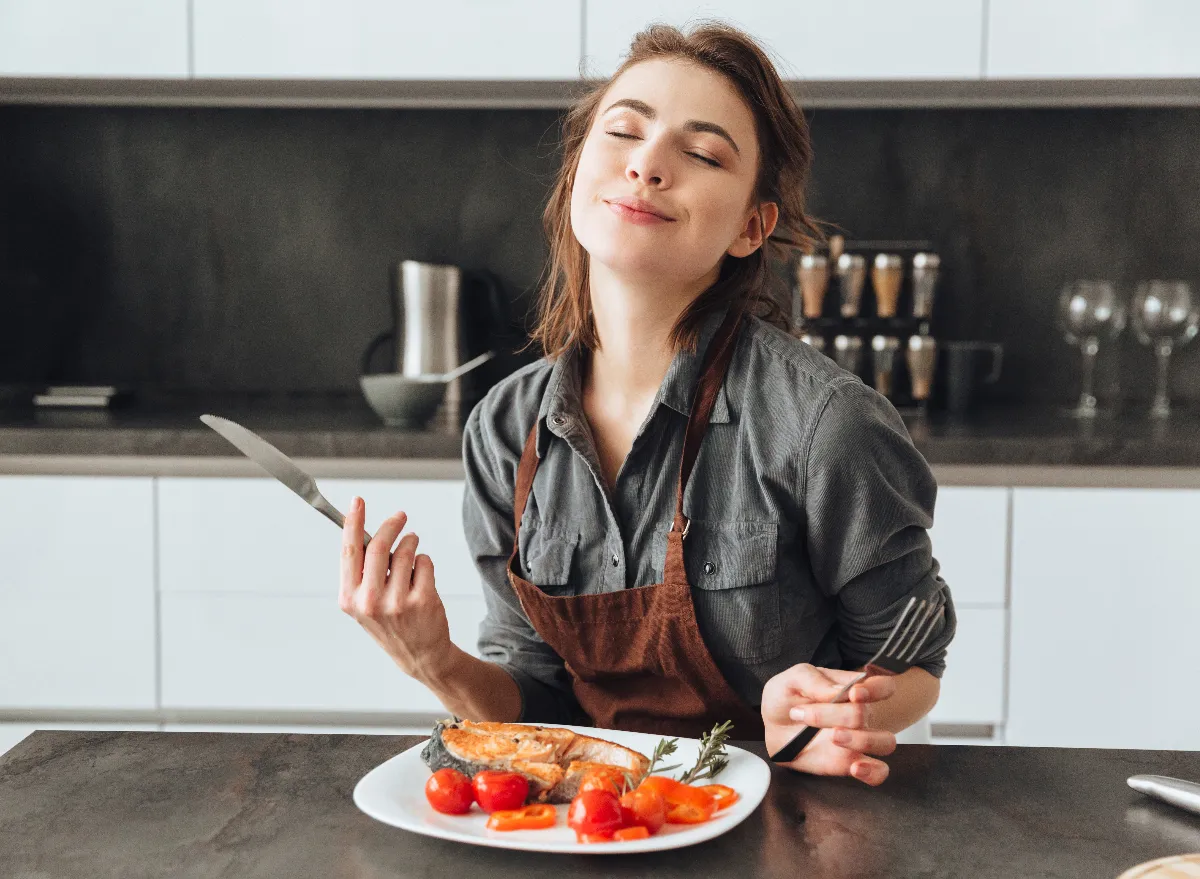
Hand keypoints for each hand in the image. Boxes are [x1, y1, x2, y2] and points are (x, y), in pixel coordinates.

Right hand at [339, 496, 450, 679]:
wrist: (420, 655)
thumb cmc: (390, 623)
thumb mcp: (364, 603)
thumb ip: (361, 572)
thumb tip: (363, 531)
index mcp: (349, 599)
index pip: (349, 551)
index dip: (353, 522)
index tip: (358, 501)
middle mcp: (369, 601)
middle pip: (378, 546)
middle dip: (391, 525)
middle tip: (400, 517)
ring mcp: (397, 602)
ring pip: (406, 552)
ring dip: (411, 544)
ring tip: (413, 552)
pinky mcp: (422, 600)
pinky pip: (424, 562)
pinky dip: (424, 562)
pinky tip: (422, 577)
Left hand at [761, 663, 897, 785]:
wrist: (770, 726)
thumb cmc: (786, 698)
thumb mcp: (793, 679)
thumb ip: (815, 681)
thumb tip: (840, 690)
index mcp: (851, 689)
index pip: (883, 686)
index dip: (876, 689)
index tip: (853, 693)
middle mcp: (859, 715)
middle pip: (867, 714)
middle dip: (837, 714)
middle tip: (806, 714)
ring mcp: (857, 740)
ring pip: (885, 742)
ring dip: (861, 740)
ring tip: (833, 737)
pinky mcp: (849, 764)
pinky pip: (878, 772)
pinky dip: (873, 772)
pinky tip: (855, 768)